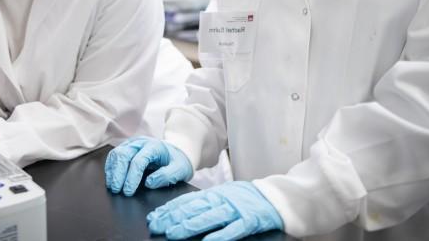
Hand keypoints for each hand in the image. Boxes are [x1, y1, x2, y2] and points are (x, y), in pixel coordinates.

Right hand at [105, 136, 192, 196]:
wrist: (177, 151)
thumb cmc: (178, 161)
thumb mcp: (180, 170)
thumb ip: (167, 176)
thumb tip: (149, 183)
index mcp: (154, 146)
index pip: (138, 161)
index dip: (132, 177)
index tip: (128, 191)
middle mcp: (141, 142)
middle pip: (124, 155)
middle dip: (118, 174)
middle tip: (116, 190)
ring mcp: (133, 143)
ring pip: (117, 153)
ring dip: (112, 170)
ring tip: (112, 186)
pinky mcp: (128, 146)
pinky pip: (115, 154)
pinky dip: (111, 166)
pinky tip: (111, 177)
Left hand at [147, 181, 282, 240]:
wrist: (274, 196)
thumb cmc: (244, 198)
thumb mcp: (222, 195)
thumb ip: (203, 203)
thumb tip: (178, 211)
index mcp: (214, 193)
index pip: (187, 201)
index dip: (169, 209)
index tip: (154, 217)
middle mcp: (221, 200)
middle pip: (193, 209)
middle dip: (173, 218)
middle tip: (157, 226)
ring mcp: (235, 210)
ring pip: (209, 218)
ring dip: (190, 225)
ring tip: (174, 232)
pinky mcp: (249, 221)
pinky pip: (233, 230)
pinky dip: (220, 235)